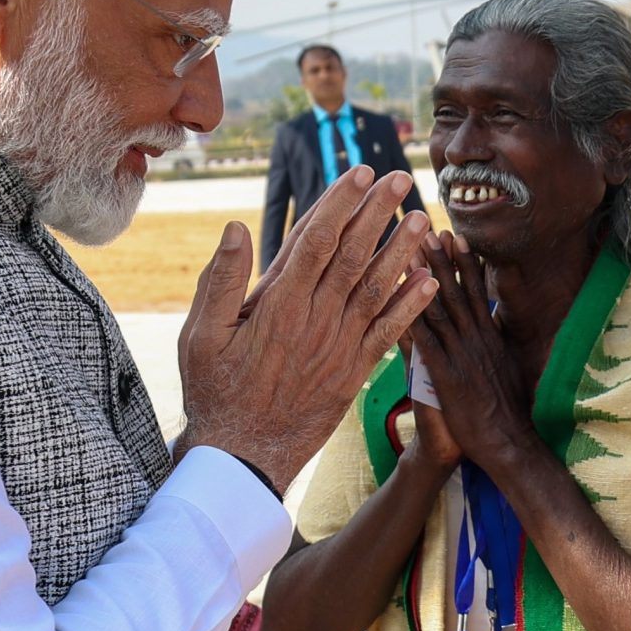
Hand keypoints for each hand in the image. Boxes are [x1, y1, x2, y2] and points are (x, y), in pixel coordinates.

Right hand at [178, 168, 433, 492]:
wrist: (242, 456)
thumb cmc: (213, 391)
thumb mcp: (201, 336)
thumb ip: (220, 281)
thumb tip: (236, 227)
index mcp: (277, 305)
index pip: (314, 241)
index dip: (339, 204)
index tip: (358, 173)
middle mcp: (315, 320)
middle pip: (352, 255)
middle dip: (376, 212)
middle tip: (399, 178)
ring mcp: (338, 347)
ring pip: (376, 288)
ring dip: (401, 251)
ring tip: (423, 218)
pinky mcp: (353, 371)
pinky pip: (388, 334)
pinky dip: (409, 307)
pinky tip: (429, 281)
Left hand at [409, 233, 537, 476]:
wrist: (506, 442)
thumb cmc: (508, 411)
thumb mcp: (509, 368)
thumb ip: (499, 344)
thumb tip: (498, 325)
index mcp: (490, 337)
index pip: (476, 292)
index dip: (465, 262)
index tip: (456, 236)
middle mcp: (476, 339)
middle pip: (456, 291)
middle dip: (442, 259)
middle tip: (429, 229)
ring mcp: (460, 355)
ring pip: (438, 307)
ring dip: (424, 277)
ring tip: (411, 250)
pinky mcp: (444, 374)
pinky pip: (424, 339)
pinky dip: (411, 315)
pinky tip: (398, 296)